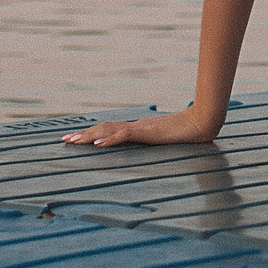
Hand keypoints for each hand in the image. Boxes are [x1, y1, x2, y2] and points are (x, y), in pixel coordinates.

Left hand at [63, 110, 220, 148]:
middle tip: (65, 141)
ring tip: (75, 142)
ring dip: (90, 137)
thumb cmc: (188, 132)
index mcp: (138, 129)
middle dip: (84, 136)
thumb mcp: (166, 141)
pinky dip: (110, 140)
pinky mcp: (147, 133)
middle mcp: (136, 127)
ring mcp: (141, 129)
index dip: (92, 134)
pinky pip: (125, 136)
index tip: (76, 139)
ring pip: (110, 131)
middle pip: (104, 129)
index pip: (110, 131)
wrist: (202, 122)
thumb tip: (152, 145)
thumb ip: (156, 142)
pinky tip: (98, 145)